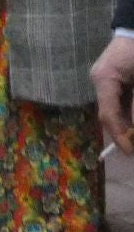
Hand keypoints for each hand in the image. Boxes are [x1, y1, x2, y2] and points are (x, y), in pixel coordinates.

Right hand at [92, 35, 133, 154]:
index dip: (119, 136)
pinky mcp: (114, 79)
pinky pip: (120, 102)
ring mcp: (105, 80)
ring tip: (132, 135)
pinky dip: (128, 113)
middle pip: (110, 115)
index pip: (108, 114)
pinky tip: (133, 121)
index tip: (130, 152)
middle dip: (124, 132)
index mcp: (104, 79)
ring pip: (115, 109)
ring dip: (127, 123)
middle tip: (133, 147)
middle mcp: (100, 81)